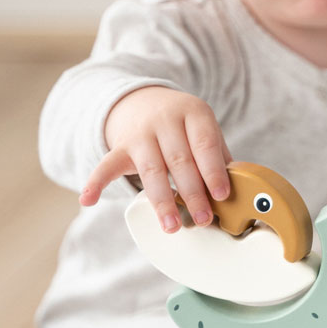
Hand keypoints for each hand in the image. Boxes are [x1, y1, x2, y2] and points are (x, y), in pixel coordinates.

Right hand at [79, 86, 231, 231]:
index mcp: (195, 113)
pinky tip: (88, 201)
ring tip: (173, 226)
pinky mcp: (120, 146)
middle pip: (180, 160)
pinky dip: (96, 182)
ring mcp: (140, 132)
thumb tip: (239, 191)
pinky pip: (107, 165)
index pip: (205, 144)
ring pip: (151, 169)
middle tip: (204, 219)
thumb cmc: (184, 126)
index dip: (213, 170)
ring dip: (162, 200)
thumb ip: (219, 156)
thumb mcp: (204, 130)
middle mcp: (166, 119)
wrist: (143, 101)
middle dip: (192, 193)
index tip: (222, 195)